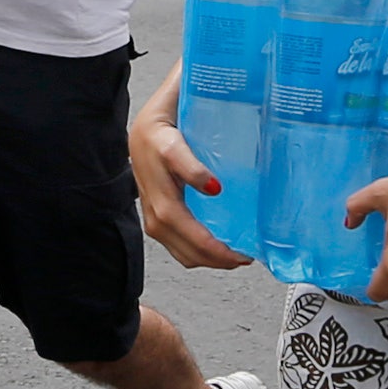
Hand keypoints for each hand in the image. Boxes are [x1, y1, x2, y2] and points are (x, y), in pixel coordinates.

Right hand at [133, 108, 250, 270]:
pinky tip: (217, 243)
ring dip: (210, 259)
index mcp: (160, 201)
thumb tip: (213, 189)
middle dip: (218, 261)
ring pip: (183, 254)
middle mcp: (155, 216)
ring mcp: (155, 219)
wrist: (141, 127)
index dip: (217, 252)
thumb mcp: (173, 143)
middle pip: (188, 253)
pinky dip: (200, 251)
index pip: (191, 237)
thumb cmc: (158, 132)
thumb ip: (189, 166)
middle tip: (246, 256)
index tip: (242, 255)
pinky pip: (179, 245)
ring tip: (236, 253)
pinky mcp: (158, 217)